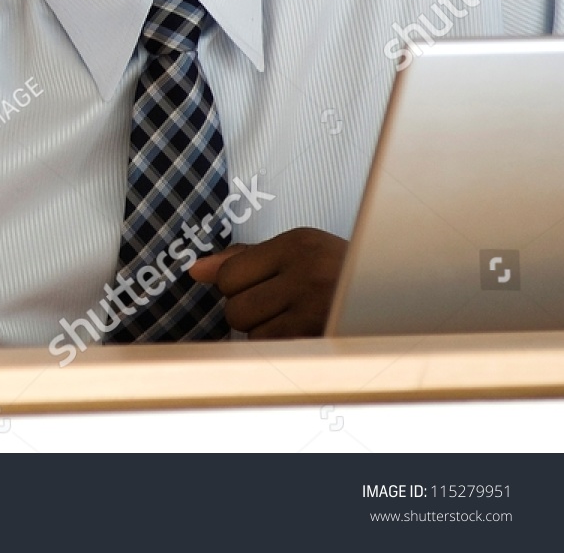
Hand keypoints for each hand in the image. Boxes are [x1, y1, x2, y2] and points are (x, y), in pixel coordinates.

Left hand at [187, 227, 347, 338]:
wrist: (397, 298)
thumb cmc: (340, 273)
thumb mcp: (297, 253)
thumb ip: (244, 259)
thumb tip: (195, 270)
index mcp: (299, 244)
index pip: (229, 274)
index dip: (236, 285)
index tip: (260, 284)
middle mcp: (309, 273)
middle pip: (235, 308)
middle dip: (247, 312)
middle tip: (278, 304)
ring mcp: (319, 309)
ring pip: (253, 334)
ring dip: (265, 332)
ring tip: (295, 318)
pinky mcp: (325, 338)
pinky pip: (275, 351)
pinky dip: (281, 347)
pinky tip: (303, 332)